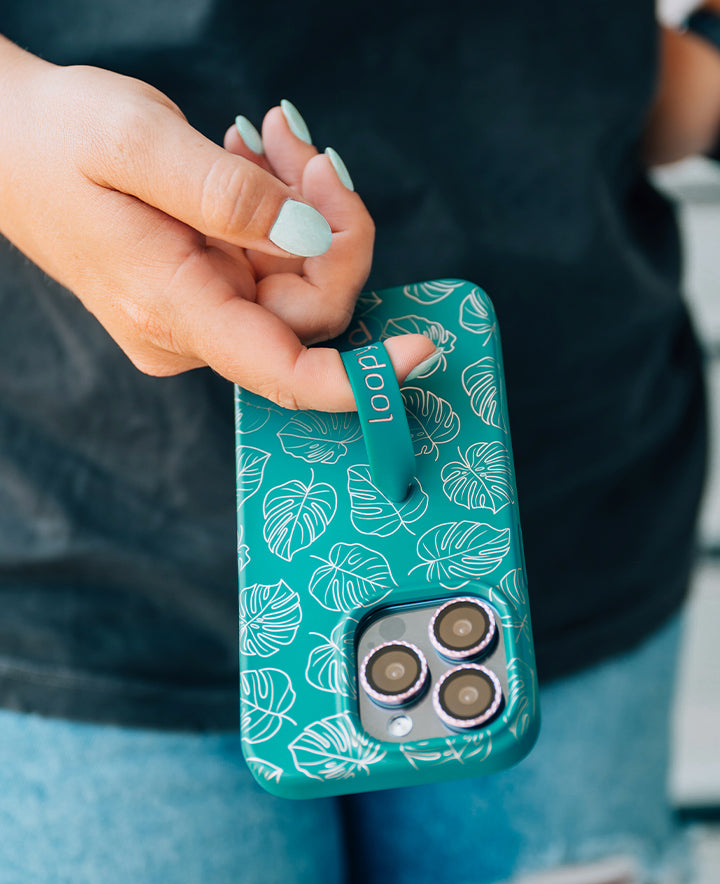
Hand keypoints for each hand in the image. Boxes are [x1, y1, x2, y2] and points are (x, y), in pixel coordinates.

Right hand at [0, 39, 433, 408]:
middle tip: (304, 146)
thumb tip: (312, 238)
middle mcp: (190, 329)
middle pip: (308, 310)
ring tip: (270, 137)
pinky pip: (274, 265)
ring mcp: (199, 314)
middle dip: (330, 226)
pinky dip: (282, 212)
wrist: (5, 145)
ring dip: (306, 207)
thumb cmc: (58, 140)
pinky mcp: (204, 291)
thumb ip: (229, 195)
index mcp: (171, 308)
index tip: (421, 350)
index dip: (358, 376)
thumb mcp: (137, 143)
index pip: (282, 371)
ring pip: (297, 282)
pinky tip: (255, 160)